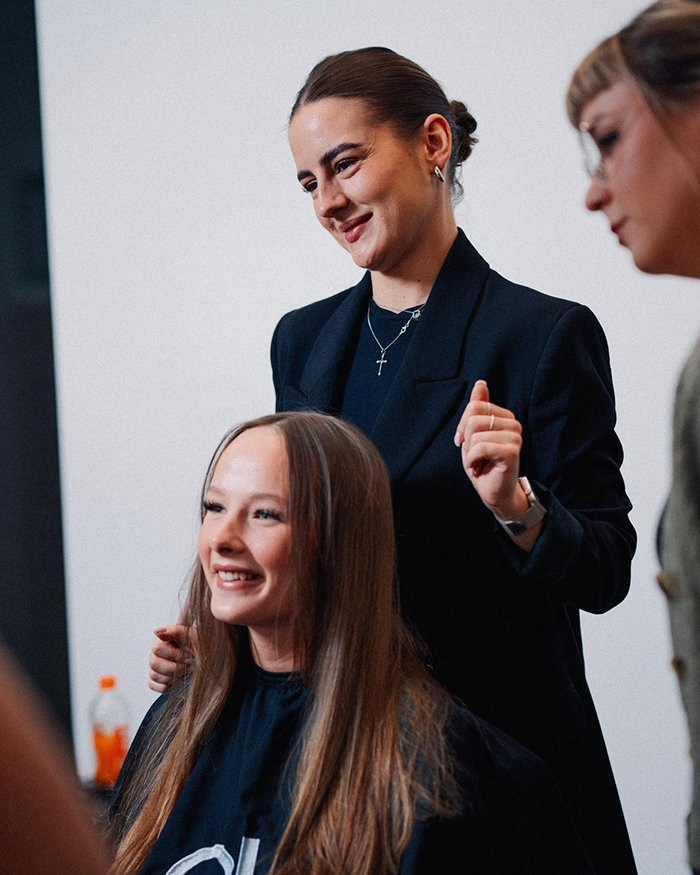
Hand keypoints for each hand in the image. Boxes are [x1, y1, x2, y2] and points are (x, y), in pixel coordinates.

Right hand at [148, 624, 195, 692]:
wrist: (207, 657)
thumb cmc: (200, 645)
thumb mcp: (193, 635)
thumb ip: (176, 631)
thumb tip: (157, 630)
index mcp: (163, 638)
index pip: (157, 648)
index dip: (174, 655)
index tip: (189, 656)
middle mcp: (157, 651)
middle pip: (154, 663)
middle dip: (175, 667)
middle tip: (189, 664)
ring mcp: (156, 664)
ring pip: (154, 674)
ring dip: (172, 676)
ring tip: (185, 670)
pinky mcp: (156, 677)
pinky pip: (153, 684)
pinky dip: (165, 685)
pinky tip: (176, 678)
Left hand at [454, 380, 527, 518]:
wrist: (494, 493)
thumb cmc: (483, 464)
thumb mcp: (474, 433)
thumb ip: (478, 408)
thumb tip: (480, 383)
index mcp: (505, 415)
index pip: (474, 406)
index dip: (463, 426)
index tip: (465, 442)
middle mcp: (514, 423)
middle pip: (473, 418)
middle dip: (466, 440)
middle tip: (475, 455)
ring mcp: (515, 437)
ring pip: (475, 434)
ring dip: (470, 453)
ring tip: (480, 462)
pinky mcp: (512, 451)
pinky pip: (480, 447)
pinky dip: (473, 460)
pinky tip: (480, 468)